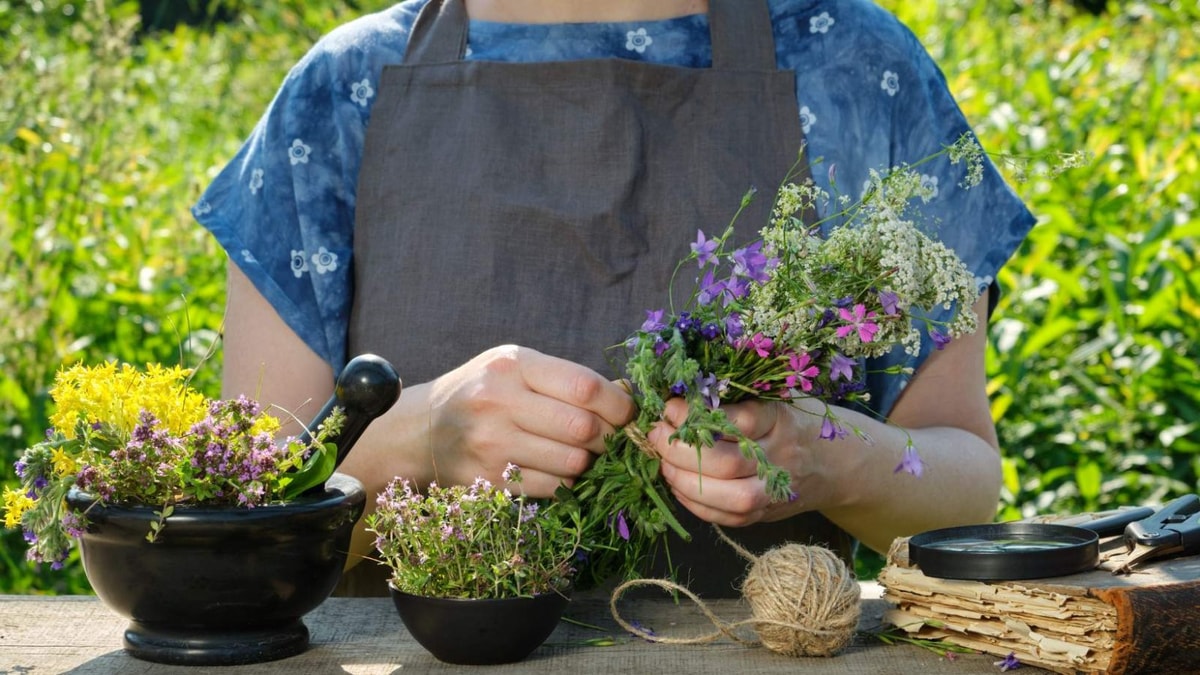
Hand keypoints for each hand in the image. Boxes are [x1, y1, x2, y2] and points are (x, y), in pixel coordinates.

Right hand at [424, 345, 634, 496]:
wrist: (422, 430)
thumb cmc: (484, 392)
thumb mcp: (518, 368)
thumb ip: (568, 378)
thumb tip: (627, 393)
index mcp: (513, 365)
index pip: (584, 387)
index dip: (618, 405)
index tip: (627, 414)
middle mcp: (500, 401)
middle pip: (583, 428)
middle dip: (609, 438)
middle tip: (610, 439)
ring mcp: (492, 443)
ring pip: (572, 462)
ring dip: (589, 462)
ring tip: (583, 453)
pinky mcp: (489, 480)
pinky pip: (552, 487)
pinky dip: (567, 482)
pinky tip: (559, 469)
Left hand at [650, 396, 827, 526]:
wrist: (834, 462)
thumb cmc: (792, 421)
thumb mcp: (773, 399)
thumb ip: (734, 400)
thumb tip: (678, 399)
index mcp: (781, 421)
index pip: (737, 421)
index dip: (696, 416)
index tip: (669, 408)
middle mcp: (781, 458)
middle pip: (726, 464)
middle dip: (681, 451)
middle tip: (656, 435)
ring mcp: (775, 491)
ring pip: (728, 496)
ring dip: (685, 481)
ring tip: (663, 463)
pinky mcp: (766, 514)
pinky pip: (728, 518)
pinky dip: (695, 504)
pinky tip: (677, 485)